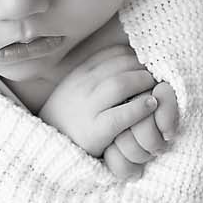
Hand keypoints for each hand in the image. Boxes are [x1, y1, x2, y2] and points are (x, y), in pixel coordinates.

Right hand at [37, 43, 178, 178]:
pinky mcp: (94, 131)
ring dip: (144, 83)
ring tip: (156, 89)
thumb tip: (125, 63)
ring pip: (122, 84)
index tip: (145, 64)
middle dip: (143, 68)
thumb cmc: (69, 118)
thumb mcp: (76, 90)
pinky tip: (151, 106)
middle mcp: (82, 87)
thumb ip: (95, 76)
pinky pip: (121, 115)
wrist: (45, 148)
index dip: (134, 56)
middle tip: (157, 76)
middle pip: (121, 66)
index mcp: (79, 74)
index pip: (113, 54)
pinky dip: (140, 107)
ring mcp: (87, 108)